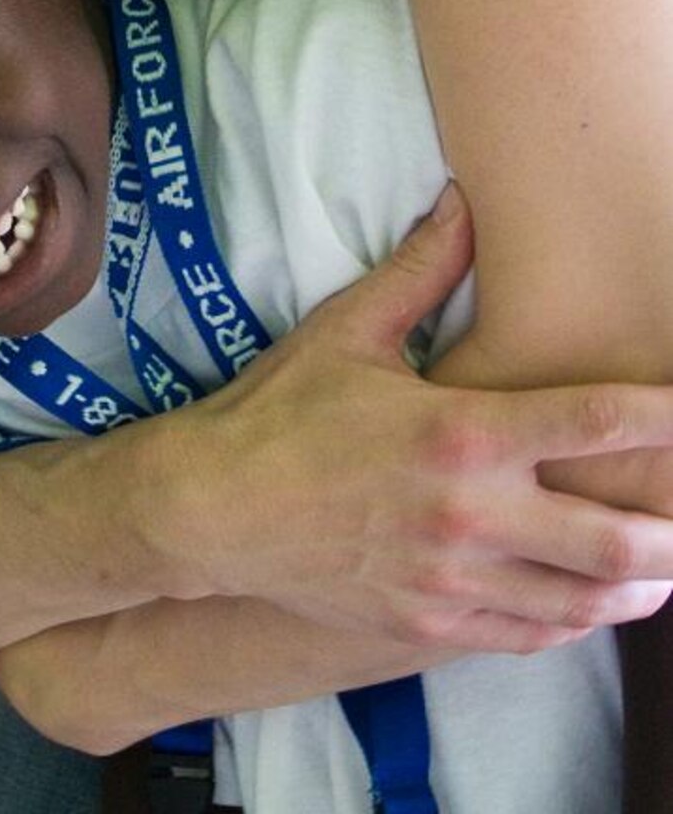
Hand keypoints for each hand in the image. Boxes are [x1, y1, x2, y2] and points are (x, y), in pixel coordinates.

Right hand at [146, 183, 672, 654]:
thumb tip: (464, 202)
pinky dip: (572, 624)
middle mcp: (471, 515)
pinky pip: (526, 638)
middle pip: (613, 540)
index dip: (667, 417)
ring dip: (636, 588)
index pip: (595, 423)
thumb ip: (422, 270)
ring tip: (663, 571)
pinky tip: (588, 606)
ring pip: (580, 602)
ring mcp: (453, 581)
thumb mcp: (349, 329)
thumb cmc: (279, 413)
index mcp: (461, 433)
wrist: (211, 508)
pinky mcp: (429, 626)